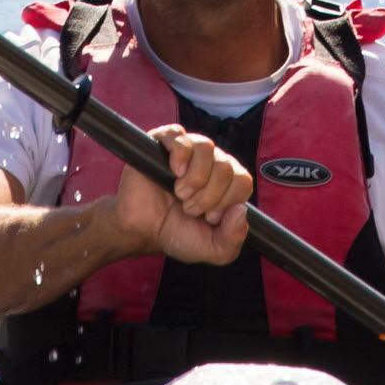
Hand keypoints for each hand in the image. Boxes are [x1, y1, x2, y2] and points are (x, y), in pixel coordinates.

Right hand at [113, 125, 250, 265]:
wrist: (141, 232)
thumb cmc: (177, 234)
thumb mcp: (214, 249)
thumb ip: (234, 238)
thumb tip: (240, 210)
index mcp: (226, 183)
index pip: (243, 180)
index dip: (227, 201)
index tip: (209, 217)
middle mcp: (210, 163)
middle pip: (225, 166)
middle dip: (208, 196)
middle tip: (189, 209)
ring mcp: (187, 151)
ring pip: (206, 147)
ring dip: (195, 178)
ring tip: (180, 194)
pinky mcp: (162, 143)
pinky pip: (179, 135)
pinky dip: (180, 156)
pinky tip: (174, 173)